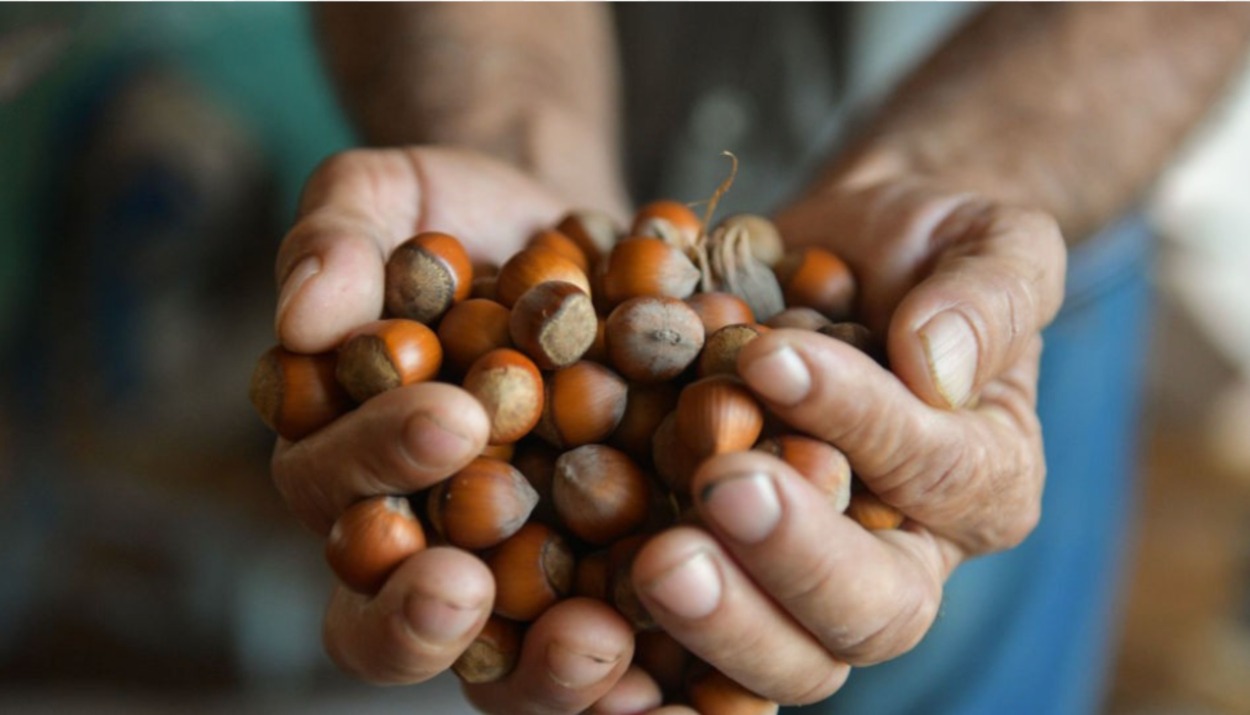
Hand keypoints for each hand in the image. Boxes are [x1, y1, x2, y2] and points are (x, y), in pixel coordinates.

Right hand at [270, 147, 641, 712]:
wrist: (571, 242)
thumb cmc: (459, 220)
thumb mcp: (389, 197)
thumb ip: (334, 242)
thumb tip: (301, 318)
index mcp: (342, 462)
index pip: (333, 499)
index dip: (372, 479)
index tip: (446, 425)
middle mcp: (418, 539)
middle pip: (398, 615)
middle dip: (425, 610)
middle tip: (469, 579)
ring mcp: (516, 569)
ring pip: (506, 660)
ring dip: (541, 670)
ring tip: (597, 644)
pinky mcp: (607, 573)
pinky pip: (623, 635)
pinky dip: (653, 659)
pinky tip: (694, 658)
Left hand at [628, 176, 1066, 703]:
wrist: (840, 258)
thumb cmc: (924, 245)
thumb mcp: (985, 241)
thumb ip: (984, 296)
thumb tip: (934, 365)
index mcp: (984, 483)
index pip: (936, 475)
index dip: (859, 422)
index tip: (770, 358)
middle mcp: (907, 556)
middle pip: (871, 612)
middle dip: (793, 557)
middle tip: (718, 489)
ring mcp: (811, 582)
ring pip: (791, 656)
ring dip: (723, 619)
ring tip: (655, 560)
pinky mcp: (732, 580)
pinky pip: (699, 650)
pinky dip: (650, 647)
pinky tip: (595, 612)